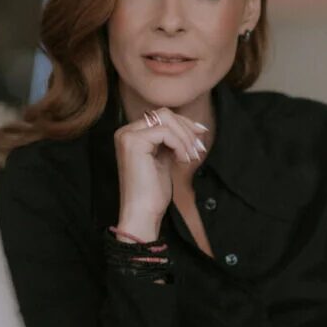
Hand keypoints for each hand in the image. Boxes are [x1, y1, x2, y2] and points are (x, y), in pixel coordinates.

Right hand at [114, 106, 208, 229]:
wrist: (142, 213)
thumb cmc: (152, 192)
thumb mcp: (164, 159)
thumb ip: (171, 141)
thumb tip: (193, 125)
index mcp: (131, 135)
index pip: (161, 117)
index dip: (184, 124)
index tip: (200, 136)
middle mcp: (125, 132)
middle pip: (164, 114)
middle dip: (187, 128)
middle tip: (199, 147)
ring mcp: (127, 136)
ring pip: (166, 119)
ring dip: (185, 137)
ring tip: (192, 156)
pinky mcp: (134, 142)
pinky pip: (166, 133)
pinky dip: (180, 145)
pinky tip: (182, 160)